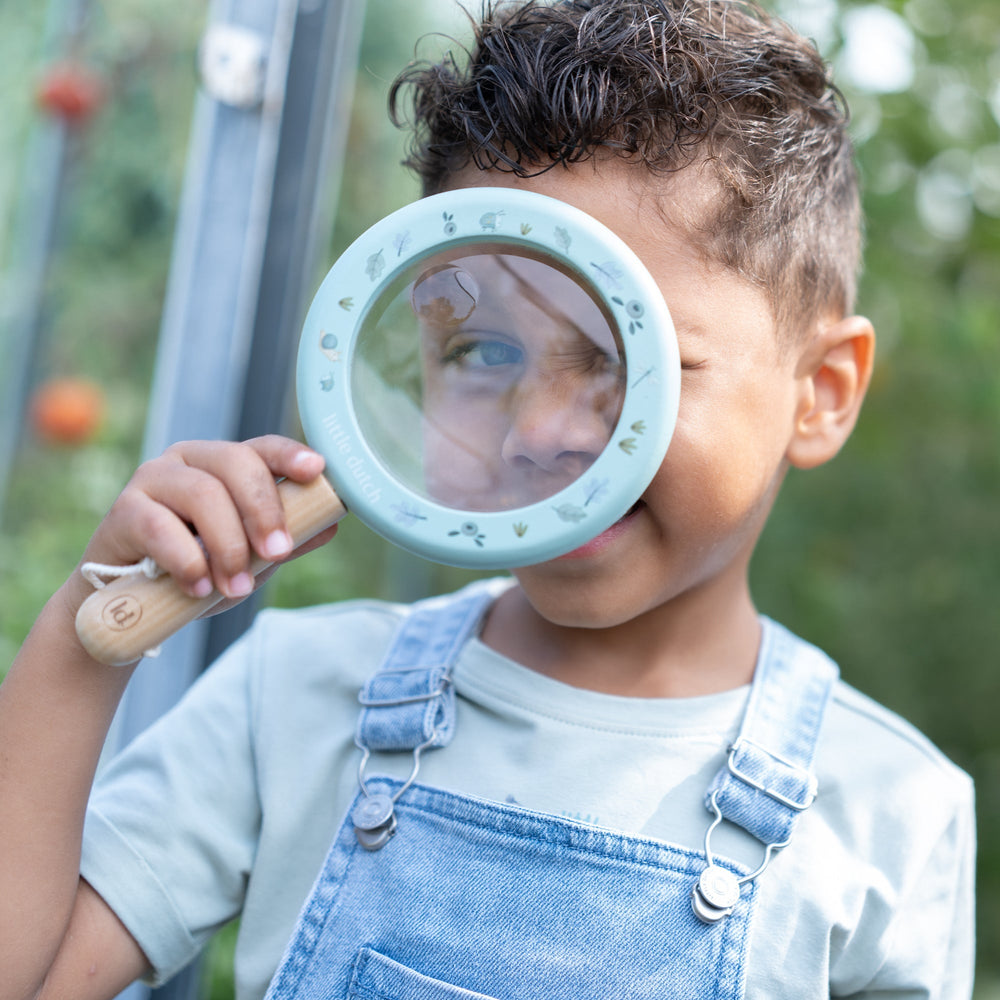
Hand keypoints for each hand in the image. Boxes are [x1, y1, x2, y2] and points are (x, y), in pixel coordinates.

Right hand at [67, 436, 336, 614]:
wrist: (128, 604)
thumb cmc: (196, 569)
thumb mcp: (249, 558)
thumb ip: (285, 540)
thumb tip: (331, 524)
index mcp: (223, 465)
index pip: (262, 448)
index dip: (290, 455)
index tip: (316, 470)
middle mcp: (188, 462)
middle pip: (236, 464)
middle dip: (264, 511)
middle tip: (277, 554)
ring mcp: (153, 480)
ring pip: (203, 494)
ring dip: (228, 545)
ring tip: (235, 586)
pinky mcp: (123, 511)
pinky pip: (161, 527)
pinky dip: (187, 560)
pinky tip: (198, 586)